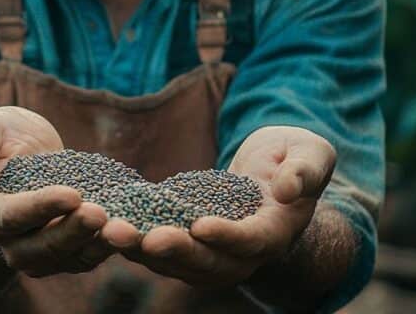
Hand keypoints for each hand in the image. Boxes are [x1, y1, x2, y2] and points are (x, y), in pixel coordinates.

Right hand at [0, 106, 114, 276]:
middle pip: (43, 247)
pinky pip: (94, 254)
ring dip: (100, 245)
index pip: (12, 217)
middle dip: (73, 231)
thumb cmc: (3, 143)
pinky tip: (137, 229)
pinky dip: (115, 246)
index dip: (40, 208)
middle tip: (101, 213)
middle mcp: (15, 242)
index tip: (71, 194)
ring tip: (126, 229)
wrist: (24, 163)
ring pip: (72, 257)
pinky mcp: (74, 252)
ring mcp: (46, 252)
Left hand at [99, 126, 335, 286]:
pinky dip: (133, 241)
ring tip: (112, 232)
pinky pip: (159, 249)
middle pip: (209, 262)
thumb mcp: (311, 152)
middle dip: (175, 251)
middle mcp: (243, 252)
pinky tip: (104, 225)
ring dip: (143, 251)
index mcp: (275, 230)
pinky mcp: (188, 242)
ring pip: (177, 262)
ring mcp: (213, 252)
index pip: (252, 241)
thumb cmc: (295, 156)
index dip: (228, 236)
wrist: (276, 172)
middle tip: (144, 238)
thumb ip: (306, 170)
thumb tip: (288, 189)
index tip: (201, 225)